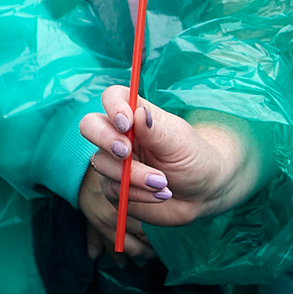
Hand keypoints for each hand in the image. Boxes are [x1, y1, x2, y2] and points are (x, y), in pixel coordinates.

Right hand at [79, 86, 252, 254]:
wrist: (202, 195)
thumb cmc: (194, 160)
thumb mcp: (180, 145)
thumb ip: (156, 132)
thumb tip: (138, 114)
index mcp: (138, 115)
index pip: (114, 97)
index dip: (113, 106)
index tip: (127, 122)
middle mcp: (120, 135)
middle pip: (90, 126)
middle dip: (105, 139)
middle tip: (127, 153)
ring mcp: (114, 161)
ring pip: (103, 163)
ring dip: (133, 175)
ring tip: (163, 183)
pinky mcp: (114, 187)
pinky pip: (112, 189)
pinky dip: (137, 193)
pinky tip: (160, 194)